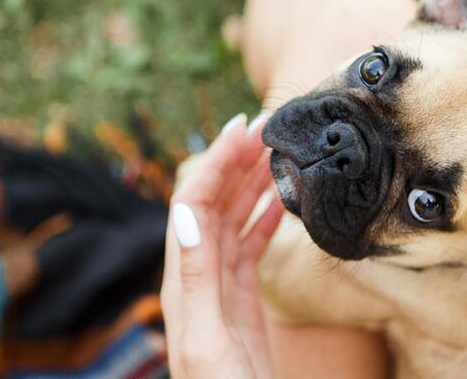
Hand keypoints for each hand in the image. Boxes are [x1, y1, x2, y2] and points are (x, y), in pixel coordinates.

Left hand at [161, 113, 284, 378]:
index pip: (194, 204)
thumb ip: (197, 278)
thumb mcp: (210, 340)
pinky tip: (281, 202)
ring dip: (250, 184)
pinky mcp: (240, 304)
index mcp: (185, 283)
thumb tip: (187, 213)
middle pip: (212, 205)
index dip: (216, 162)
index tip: (246, 127)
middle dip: (235, 162)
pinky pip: (248, 249)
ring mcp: (219, 291)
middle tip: (268, 126)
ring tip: (277, 152)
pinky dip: (264, 219)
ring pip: (231, 222)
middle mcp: (196, 280)